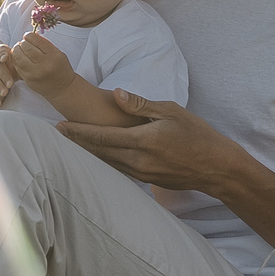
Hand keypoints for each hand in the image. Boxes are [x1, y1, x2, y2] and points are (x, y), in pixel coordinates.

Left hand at [9, 32, 73, 87]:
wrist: (62, 89)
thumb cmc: (61, 69)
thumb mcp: (58, 54)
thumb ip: (45, 45)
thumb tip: (31, 35)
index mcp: (53, 56)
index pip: (37, 40)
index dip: (30, 36)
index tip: (28, 35)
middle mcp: (44, 64)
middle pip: (27, 48)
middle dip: (22, 43)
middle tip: (23, 42)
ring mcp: (34, 73)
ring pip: (19, 57)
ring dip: (16, 50)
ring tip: (19, 48)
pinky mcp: (28, 79)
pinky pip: (17, 66)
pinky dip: (15, 59)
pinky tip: (18, 57)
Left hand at [56, 89, 249, 193]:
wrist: (217, 168)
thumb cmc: (198, 134)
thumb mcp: (172, 111)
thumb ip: (141, 104)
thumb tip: (116, 94)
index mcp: (144, 140)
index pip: (102, 136)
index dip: (78, 132)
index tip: (60, 126)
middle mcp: (139, 160)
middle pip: (98, 151)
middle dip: (77, 142)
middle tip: (57, 132)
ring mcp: (142, 173)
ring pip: (106, 163)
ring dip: (87, 152)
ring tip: (71, 142)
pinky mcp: (146, 180)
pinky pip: (118, 169)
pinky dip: (104, 160)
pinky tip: (96, 154)